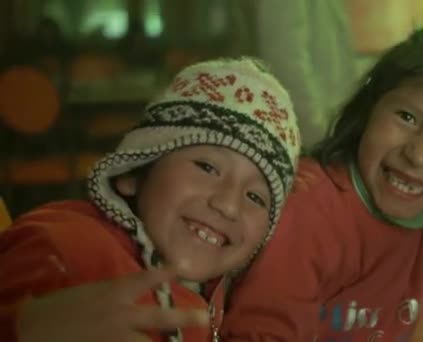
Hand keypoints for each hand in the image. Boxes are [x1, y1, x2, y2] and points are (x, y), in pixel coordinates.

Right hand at [17, 269, 208, 341]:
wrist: (32, 328)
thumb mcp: (91, 293)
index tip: (182, 267)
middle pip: (158, 317)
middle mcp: (119, 315)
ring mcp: (114, 337)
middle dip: (182, 317)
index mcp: (114, 294)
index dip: (164, 273)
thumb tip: (135, 295)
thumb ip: (115, 295)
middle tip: (203, 317)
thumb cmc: (60, 307)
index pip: (144, 279)